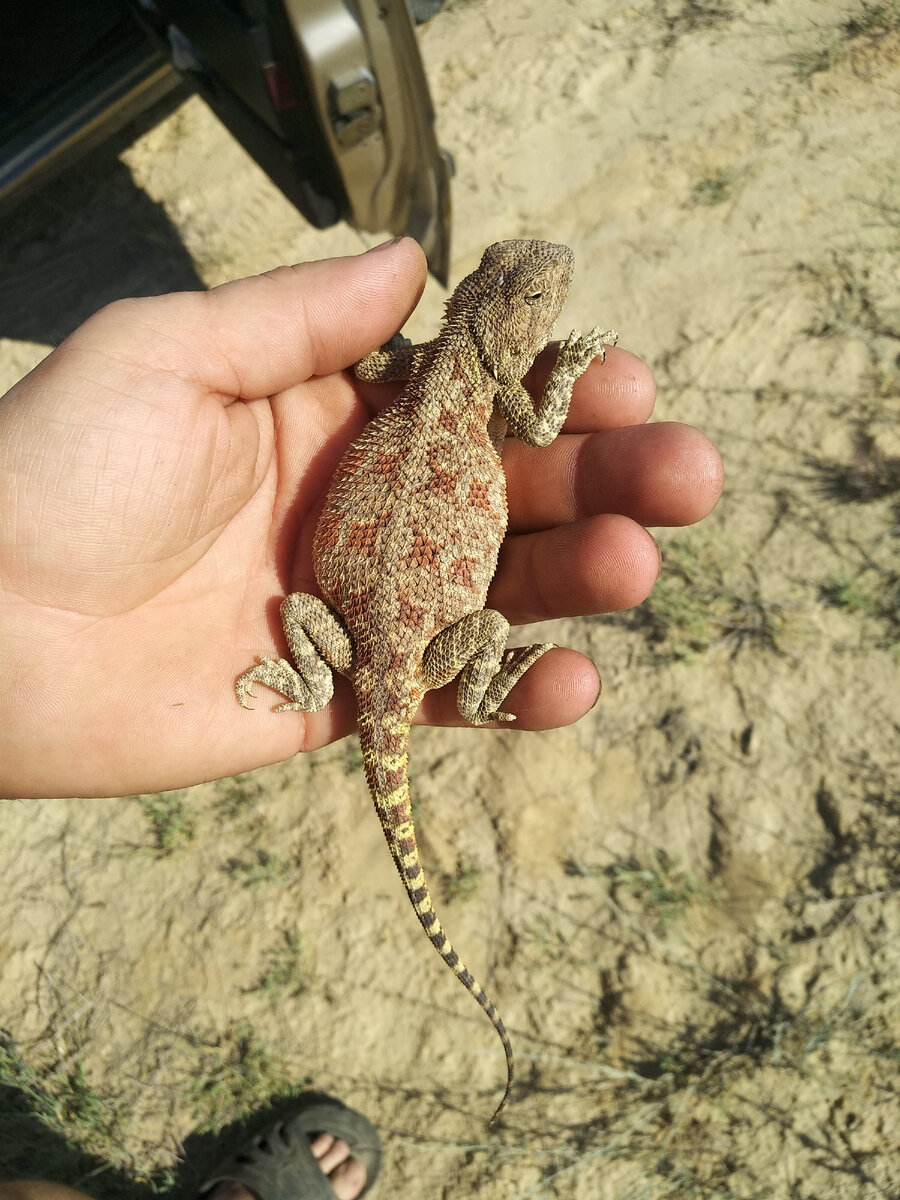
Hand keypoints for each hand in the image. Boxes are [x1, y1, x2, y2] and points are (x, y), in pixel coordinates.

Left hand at [0, 239, 721, 796]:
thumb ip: (301, 314)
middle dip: (602, 478)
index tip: (617, 375)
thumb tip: (418, 256)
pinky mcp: (343, 695)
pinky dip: (514, 694)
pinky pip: (446, 695)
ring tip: (638, 562)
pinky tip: (574, 680)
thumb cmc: (57, 471)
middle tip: (684, 472)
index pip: (468, 395)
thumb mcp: (172, 352)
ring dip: (579, 579)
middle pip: (509, 492)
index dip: (548, 384)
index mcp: (328, 417)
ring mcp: (359, 606)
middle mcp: (358, 509)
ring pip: (498, 592)